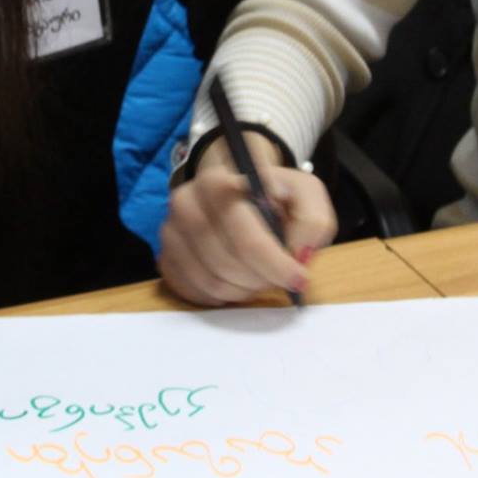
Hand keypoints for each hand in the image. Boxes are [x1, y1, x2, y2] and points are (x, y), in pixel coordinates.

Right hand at [159, 135, 336, 305]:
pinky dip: (223, 296)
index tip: (298, 277)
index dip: (274, 263)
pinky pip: (194, 293)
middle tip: (280, 276)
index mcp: (219, 181)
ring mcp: (170, 231)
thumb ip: (312, 220)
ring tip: (259, 275)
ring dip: (244, 289)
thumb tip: (299, 253)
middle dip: (262, 278)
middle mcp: (185, 202)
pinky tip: (238, 280)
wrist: (237, 193)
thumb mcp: (304, 195)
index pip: (244, 234)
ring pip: (211, 282)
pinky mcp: (165, 257)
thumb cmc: (273, 197)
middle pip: (227, 262)